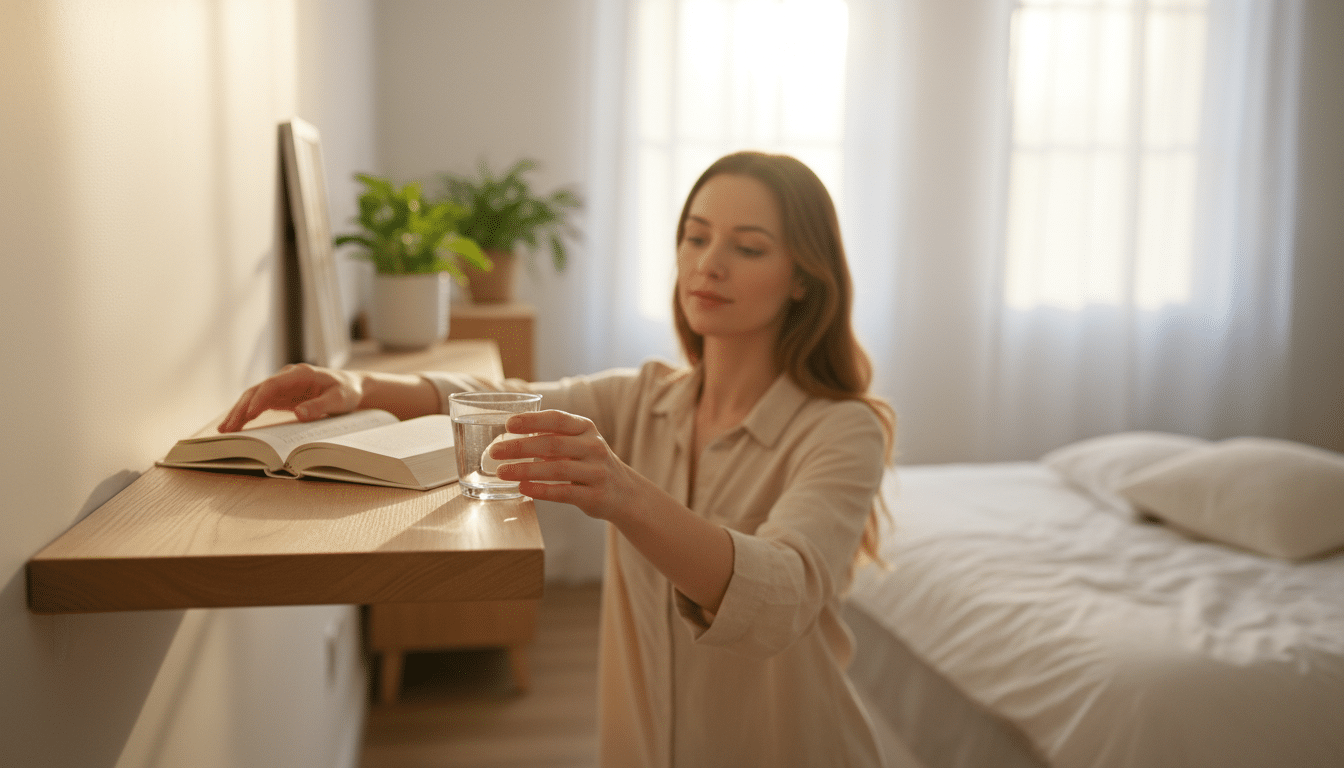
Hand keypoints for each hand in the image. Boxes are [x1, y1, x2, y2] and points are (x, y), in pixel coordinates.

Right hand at [218, 364, 362, 431]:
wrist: (352, 387)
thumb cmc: (347, 391)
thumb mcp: (340, 400)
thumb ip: (320, 406)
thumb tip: (299, 413)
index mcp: (301, 373)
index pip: (273, 385)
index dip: (259, 399)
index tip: (249, 414)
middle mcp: (287, 376)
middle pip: (257, 390)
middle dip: (242, 408)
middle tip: (228, 427)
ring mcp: (282, 385)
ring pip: (254, 397)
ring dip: (240, 412)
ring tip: (224, 430)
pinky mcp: (281, 395)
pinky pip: (260, 404)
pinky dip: (248, 414)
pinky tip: (236, 426)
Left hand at [491, 410, 646, 521]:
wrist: (625, 492)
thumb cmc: (590, 464)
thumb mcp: (578, 443)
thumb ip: (551, 437)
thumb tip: (508, 438)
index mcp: (586, 428)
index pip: (557, 419)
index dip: (532, 420)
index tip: (508, 424)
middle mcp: (593, 447)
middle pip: (552, 444)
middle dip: (520, 447)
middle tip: (494, 451)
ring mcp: (596, 472)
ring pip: (557, 469)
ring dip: (525, 470)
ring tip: (502, 472)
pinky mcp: (595, 496)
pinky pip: (564, 493)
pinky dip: (541, 490)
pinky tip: (523, 488)